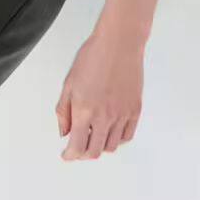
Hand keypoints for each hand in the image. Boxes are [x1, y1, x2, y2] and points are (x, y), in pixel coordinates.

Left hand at [55, 27, 143, 160]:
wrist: (119, 44)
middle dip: (83, 154)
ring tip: (93, 138)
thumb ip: (64, 111)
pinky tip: (110, 132)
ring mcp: (122, 115)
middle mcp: (105, 117)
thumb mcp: (69, 83)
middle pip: (95, 151)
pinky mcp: (135, 110)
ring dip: (100, 147)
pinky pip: (127, 136)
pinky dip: (117, 140)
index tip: (66, 155)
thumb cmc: (92, 57)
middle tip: (77, 148)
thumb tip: (64, 133)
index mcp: (84, 110)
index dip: (70, 155)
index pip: (77, 146)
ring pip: (112, 147)